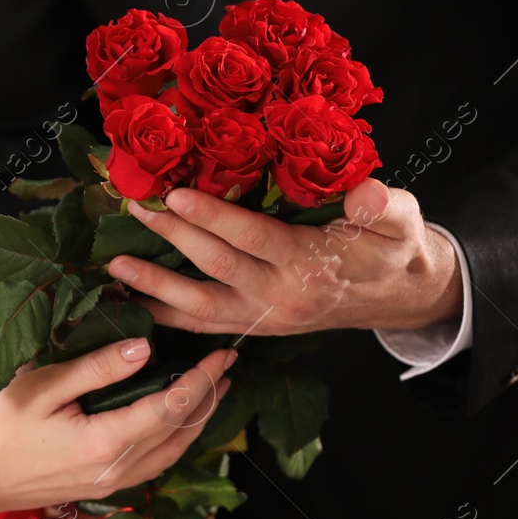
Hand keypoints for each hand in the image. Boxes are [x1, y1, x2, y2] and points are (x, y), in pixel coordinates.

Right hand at [0, 337, 235, 517]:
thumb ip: (96, 367)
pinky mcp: (105, 488)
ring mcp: (113, 484)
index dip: (202, 378)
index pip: (172, 406)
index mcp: (106, 441)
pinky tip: (180, 421)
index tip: (222, 352)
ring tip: (216, 389)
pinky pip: (157, 463)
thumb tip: (145, 347)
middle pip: (182, 431)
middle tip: (228, 363)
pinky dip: (178, 438)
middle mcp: (119, 469)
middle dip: (210, 395)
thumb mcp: (41, 386)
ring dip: (199, 419)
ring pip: (175, 452)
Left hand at [107, 179, 461, 336]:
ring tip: (116, 266)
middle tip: (135, 211)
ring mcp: (263, 317)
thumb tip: (364, 191)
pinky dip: (165, 316)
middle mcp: (281, 296)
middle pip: (217, 268)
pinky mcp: (252, 326)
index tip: (177, 195)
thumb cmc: (393, 249)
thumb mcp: (402, 221)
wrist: (398, 297)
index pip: (254, 239)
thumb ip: (383, 204)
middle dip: (172, 239)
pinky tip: (132, 302)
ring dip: (155, 286)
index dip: (215, 218)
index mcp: (311, 265)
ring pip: (200, 306)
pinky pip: (202, 325)